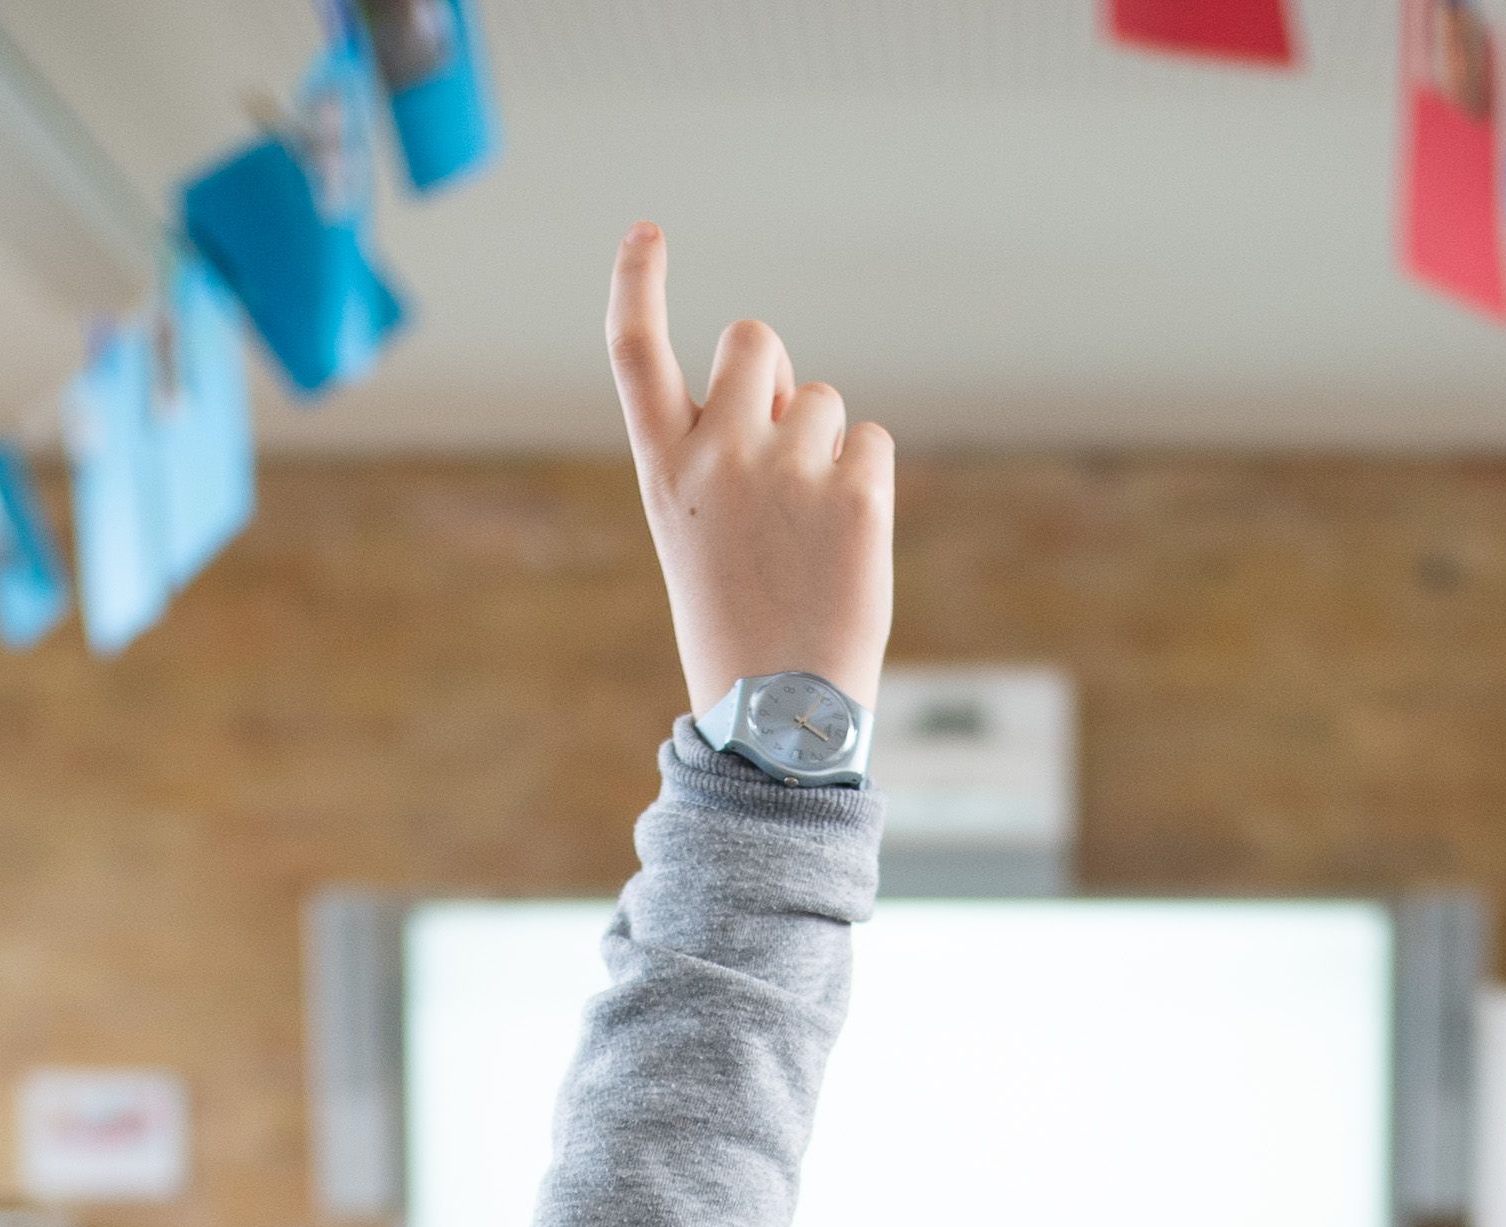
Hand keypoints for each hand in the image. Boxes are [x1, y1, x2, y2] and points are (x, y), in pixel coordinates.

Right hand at [604, 224, 891, 723]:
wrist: (778, 716)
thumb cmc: (738, 623)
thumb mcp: (698, 531)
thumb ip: (726, 451)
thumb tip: (788, 394)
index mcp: (664, 467)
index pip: (634, 352)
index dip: (636, 282)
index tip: (646, 232)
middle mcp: (717, 454)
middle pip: (755, 341)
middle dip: (775, 373)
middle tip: (780, 451)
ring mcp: (788, 470)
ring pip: (822, 400)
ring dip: (825, 447)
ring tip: (809, 533)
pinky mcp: (856, 494)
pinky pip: (871, 442)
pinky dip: (866, 482)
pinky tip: (846, 542)